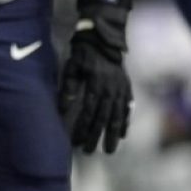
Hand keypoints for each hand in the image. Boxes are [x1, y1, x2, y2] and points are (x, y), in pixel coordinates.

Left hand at [59, 32, 132, 153]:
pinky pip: (127, 108)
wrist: (104, 39)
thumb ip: (69, 87)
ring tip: (109, 150)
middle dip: (95, 136)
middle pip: (103, 118)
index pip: (89, 112)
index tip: (76, 142)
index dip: (82, 128)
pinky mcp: (126, 87)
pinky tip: (123, 134)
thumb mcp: (72, 66)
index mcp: (97, 84)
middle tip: (89, 151)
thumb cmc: (83, 53)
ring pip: (117, 116)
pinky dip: (126, 121)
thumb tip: (62, 109)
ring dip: (112, 134)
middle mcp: (111, 89)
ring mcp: (121, 89)